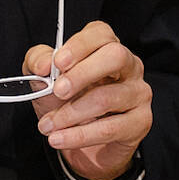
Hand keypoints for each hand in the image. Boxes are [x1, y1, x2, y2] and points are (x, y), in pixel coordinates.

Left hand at [24, 20, 151, 179]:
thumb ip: (38, 62)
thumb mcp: (43, 78)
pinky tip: (61, 138)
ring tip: (48, 125)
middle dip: (82, 74)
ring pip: (107, 98)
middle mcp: (129, 66)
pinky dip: (80, 135)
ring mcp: (138, 93)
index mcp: (105, 47)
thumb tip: (44, 64)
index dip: (79, 46)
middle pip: (115, 57)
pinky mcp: (140, 121)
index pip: (100, 34)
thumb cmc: (66, 103)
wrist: (79, 145)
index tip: (58, 63)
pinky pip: (110, 128)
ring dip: (71, 114)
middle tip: (57, 91)